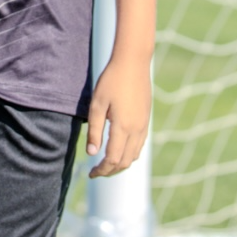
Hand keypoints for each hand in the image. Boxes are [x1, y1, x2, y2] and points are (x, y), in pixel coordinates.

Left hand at [84, 53, 149, 177]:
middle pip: (125, 162)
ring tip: (106, 164)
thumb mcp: (96, 105)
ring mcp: (143, 125)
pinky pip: (139, 145)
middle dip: (110, 171)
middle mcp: (136, 129)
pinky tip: (118, 149)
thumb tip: (92, 153)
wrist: (133, 63)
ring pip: (134, 155)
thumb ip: (94, 130)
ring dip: (120, 164)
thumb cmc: (111, 81)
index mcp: (123, 127)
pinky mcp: (146, 120)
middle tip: (96, 172)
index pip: (112, 159)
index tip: (90, 174)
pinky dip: (128, 154)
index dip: (101, 170)